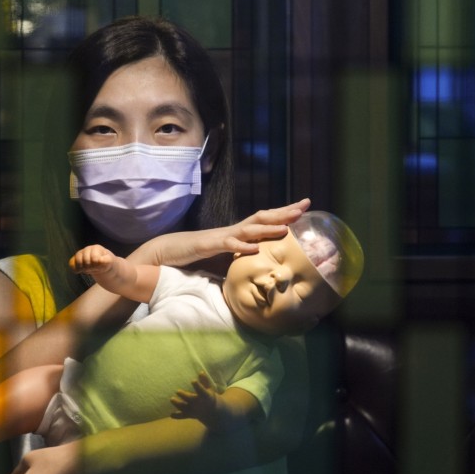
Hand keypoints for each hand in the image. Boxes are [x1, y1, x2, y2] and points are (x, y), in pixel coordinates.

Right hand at [69, 244, 114, 274]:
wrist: (102, 264)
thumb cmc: (107, 263)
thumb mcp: (110, 262)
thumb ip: (107, 260)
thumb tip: (100, 260)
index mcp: (96, 248)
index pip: (94, 259)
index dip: (97, 266)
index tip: (100, 267)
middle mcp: (87, 249)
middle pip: (85, 261)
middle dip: (90, 268)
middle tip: (94, 269)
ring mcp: (81, 253)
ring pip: (77, 261)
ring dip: (83, 269)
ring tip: (87, 270)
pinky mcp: (75, 258)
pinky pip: (71, 263)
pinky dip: (75, 269)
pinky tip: (78, 272)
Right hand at [146, 198, 312, 266]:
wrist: (169, 250)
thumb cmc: (198, 254)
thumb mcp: (226, 258)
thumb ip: (242, 258)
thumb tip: (261, 267)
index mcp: (239, 232)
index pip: (266, 219)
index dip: (285, 212)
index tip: (305, 207)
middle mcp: (233, 230)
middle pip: (262, 217)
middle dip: (284, 212)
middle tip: (304, 207)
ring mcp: (221, 236)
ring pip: (248, 229)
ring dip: (268, 228)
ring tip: (287, 228)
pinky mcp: (208, 246)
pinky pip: (227, 245)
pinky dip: (242, 247)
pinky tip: (255, 249)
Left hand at [170, 371, 219, 423]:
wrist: (211, 412)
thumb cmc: (208, 396)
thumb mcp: (209, 388)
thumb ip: (204, 381)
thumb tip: (200, 372)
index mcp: (205, 396)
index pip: (201, 390)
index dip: (197, 386)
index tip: (193, 380)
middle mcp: (199, 403)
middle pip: (191, 399)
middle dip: (184, 395)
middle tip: (177, 391)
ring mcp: (194, 410)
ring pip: (185, 408)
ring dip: (178, 404)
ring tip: (171, 399)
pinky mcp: (189, 414)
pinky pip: (183, 416)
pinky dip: (177, 416)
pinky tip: (171, 414)